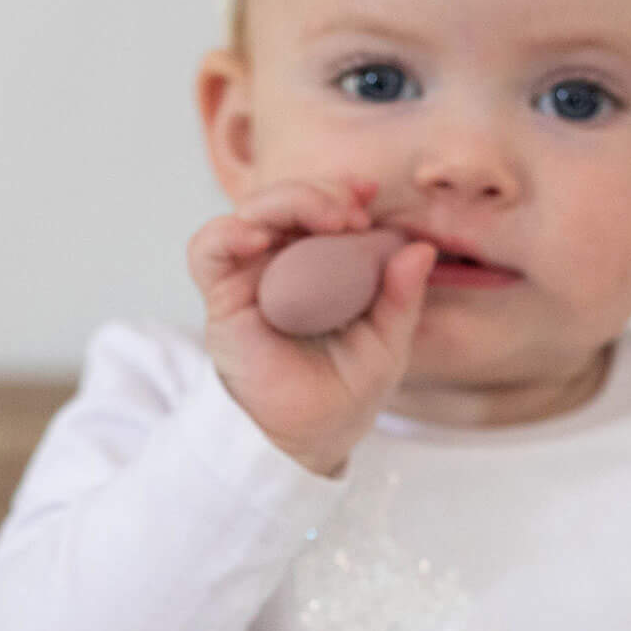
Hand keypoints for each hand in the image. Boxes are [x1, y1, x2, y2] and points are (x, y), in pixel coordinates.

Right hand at [187, 175, 436, 476]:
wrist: (307, 439)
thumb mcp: (387, 343)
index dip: (343, 191)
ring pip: (254, 212)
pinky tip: (258, 238)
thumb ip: (401, 298)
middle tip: (353, 215)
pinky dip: (229, 233)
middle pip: (289, 201)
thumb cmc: (344, 392)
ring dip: (288, 201)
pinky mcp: (222, 297)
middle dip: (321, 193)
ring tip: (326, 219)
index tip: (371, 196)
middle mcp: (284, 262)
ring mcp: (250, 276)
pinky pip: (210, 250)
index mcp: (323, 264)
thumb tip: (421, 249)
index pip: (325, 209)